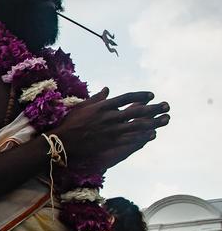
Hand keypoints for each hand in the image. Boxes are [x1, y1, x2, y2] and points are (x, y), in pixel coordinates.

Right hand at [53, 89, 169, 169]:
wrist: (63, 141)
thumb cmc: (70, 123)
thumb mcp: (82, 106)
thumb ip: (97, 97)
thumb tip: (108, 89)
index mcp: (103, 106)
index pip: (127, 98)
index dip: (141, 96)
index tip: (152, 95)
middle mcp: (110, 116)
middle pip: (137, 111)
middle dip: (154, 108)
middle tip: (167, 106)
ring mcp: (111, 130)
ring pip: (137, 125)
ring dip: (153, 122)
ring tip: (166, 120)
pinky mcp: (110, 142)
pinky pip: (130, 139)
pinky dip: (142, 136)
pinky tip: (152, 134)